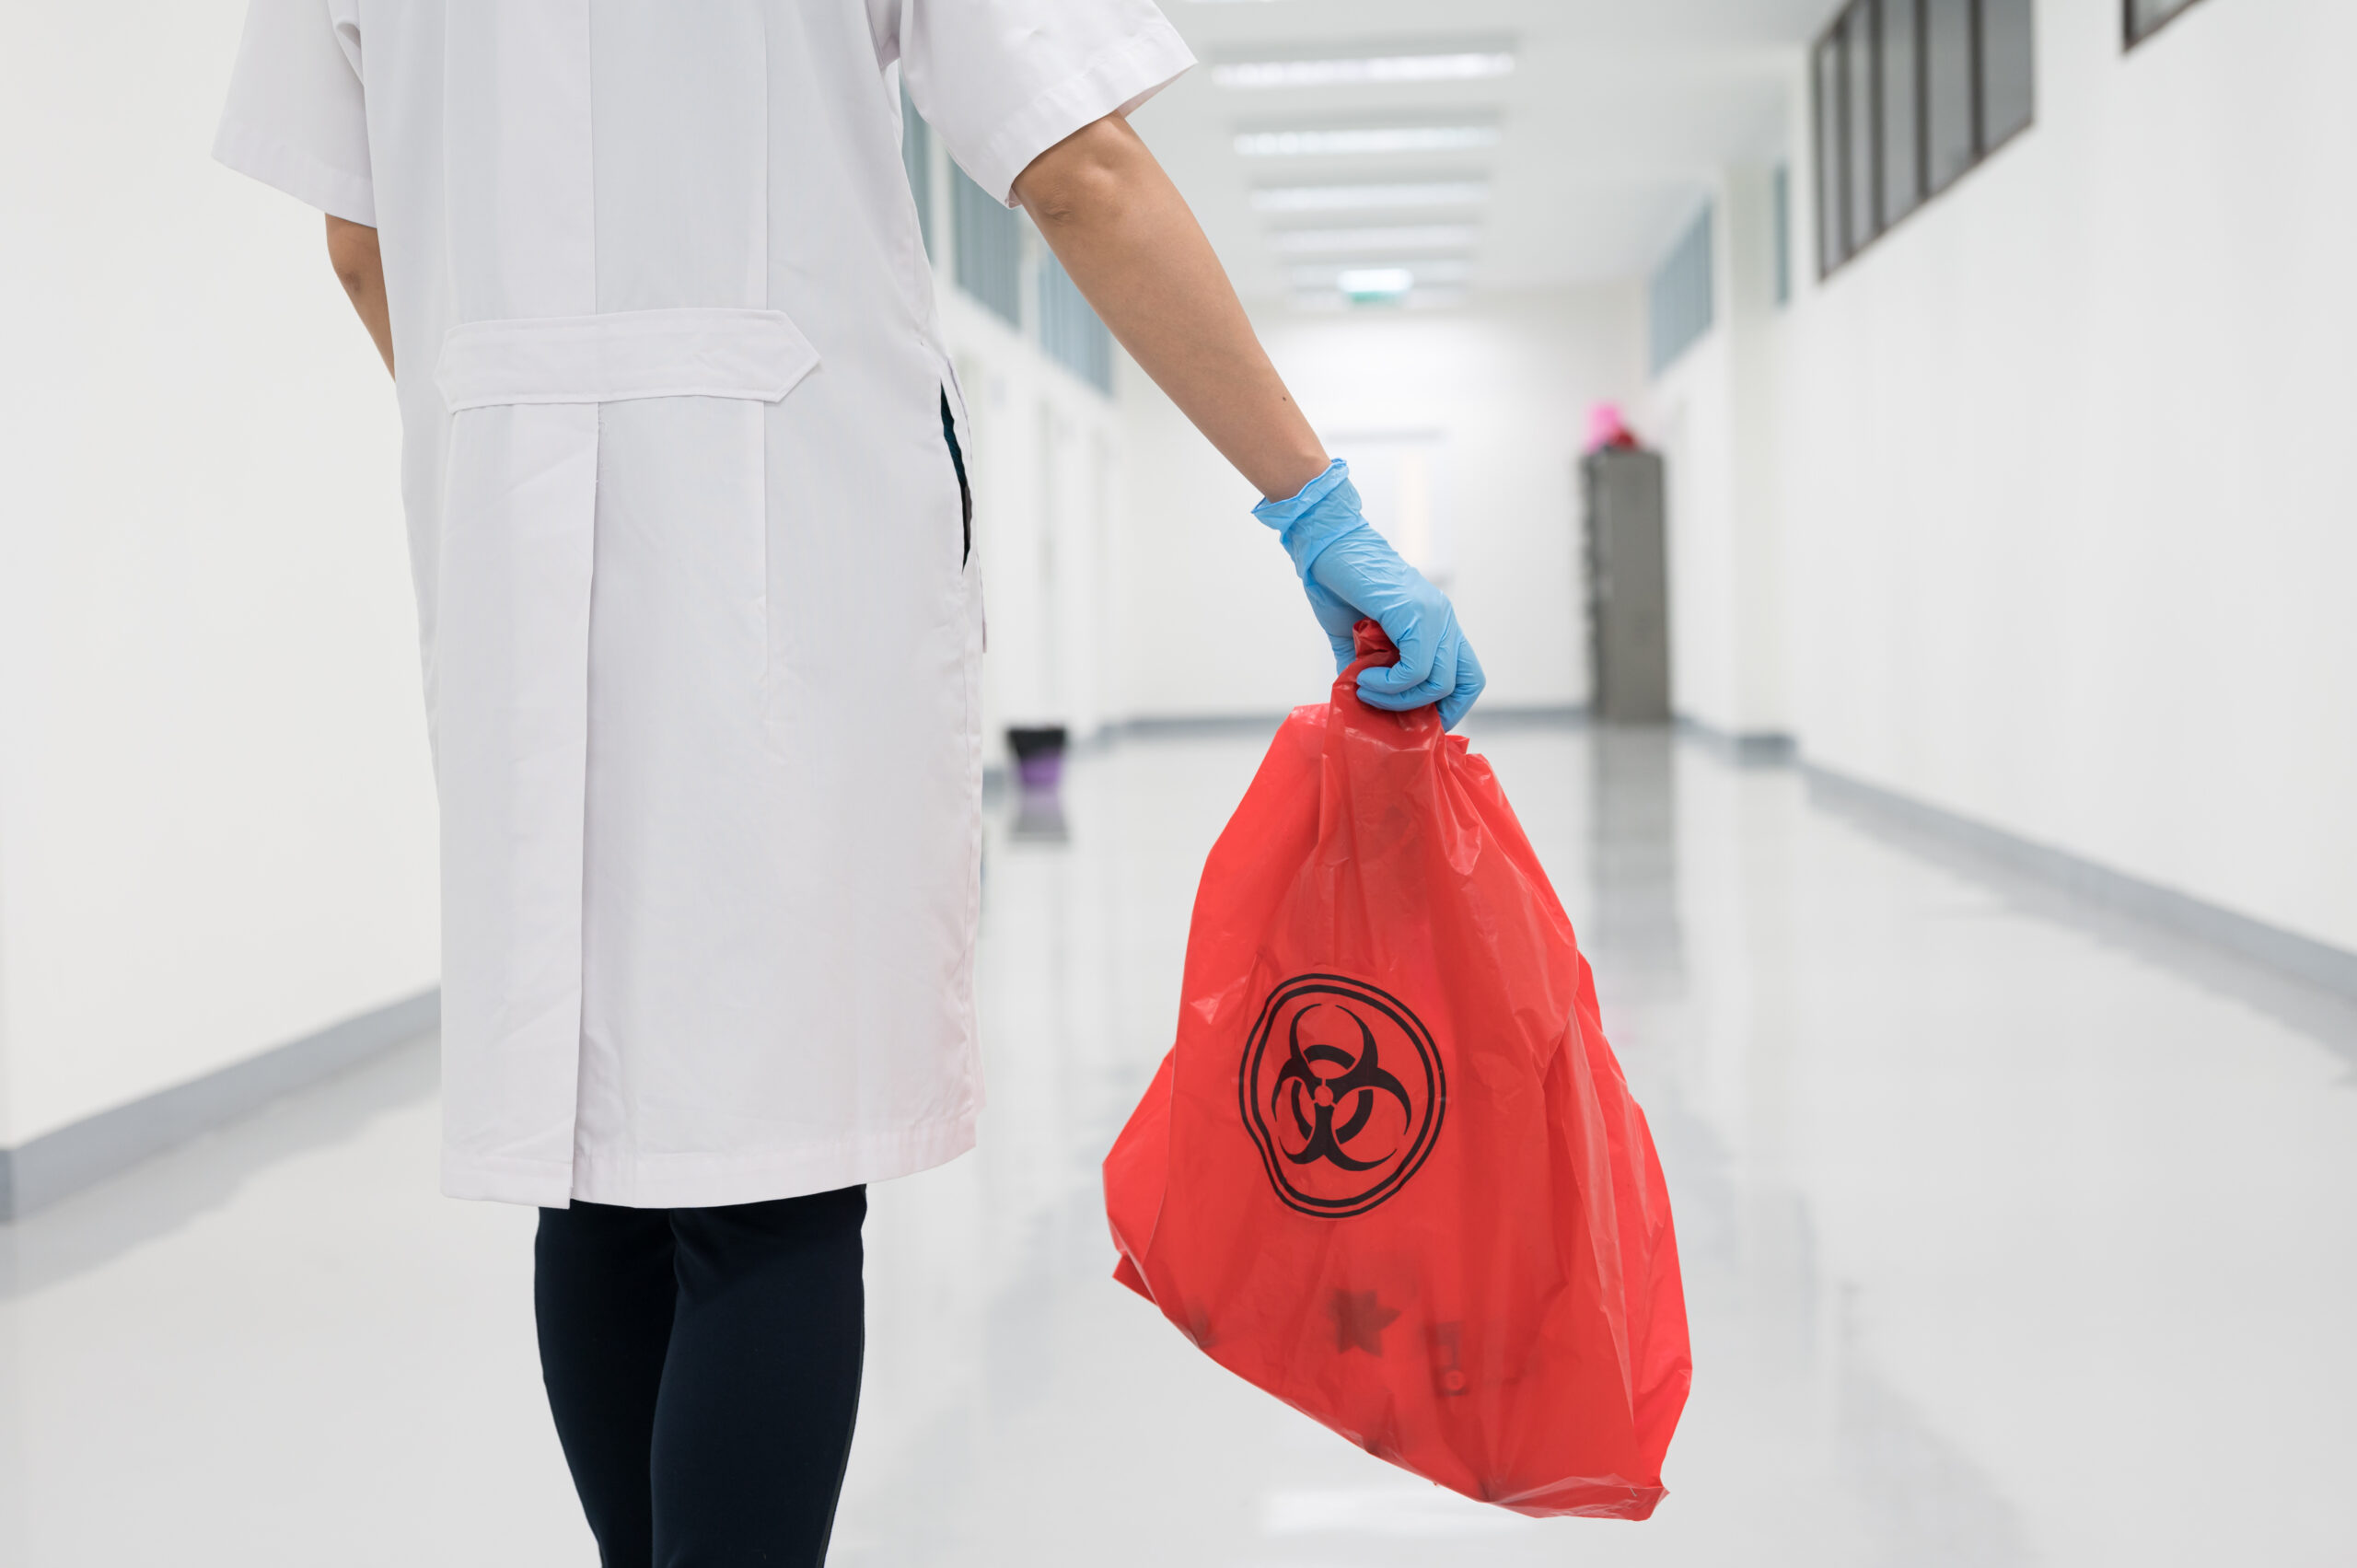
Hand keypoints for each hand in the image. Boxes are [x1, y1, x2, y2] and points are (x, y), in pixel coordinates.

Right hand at [1254, 462, 1485, 729]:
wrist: (1324, 546)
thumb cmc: (1338, 584)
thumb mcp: (1354, 639)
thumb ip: (1365, 669)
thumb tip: (1361, 707)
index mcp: (1436, 625)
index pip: (1466, 676)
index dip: (1448, 707)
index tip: (1414, 723)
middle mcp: (1442, 619)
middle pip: (1464, 683)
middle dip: (1430, 711)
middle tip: (1393, 716)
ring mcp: (1432, 615)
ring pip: (1439, 681)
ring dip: (1399, 699)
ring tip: (1367, 691)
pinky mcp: (1413, 613)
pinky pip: (1416, 668)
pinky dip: (1390, 684)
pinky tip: (1365, 679)